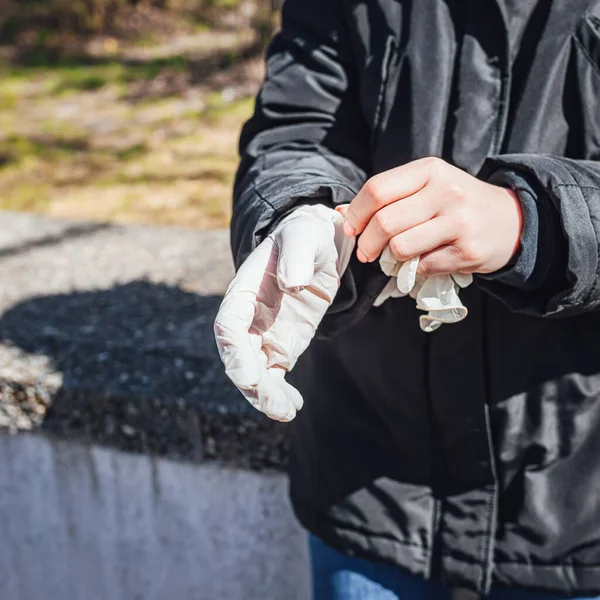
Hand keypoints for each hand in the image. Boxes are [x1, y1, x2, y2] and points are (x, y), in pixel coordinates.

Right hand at [214, 205, 352, 421]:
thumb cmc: (306, 236)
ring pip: (254, 372)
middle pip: (238, 356)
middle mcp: (247, 317)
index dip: (234, 351)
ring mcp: (262, 334)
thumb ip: (297, 256)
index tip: (247, 376)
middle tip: (276, 406)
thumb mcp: (304, 236)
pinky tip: (294, 406)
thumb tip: (292, 284)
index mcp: (244, 290)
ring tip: (288, 411)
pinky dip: (279, 394)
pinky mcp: (280, 345)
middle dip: (253, 384)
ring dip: (265, 396)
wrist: (318, 246)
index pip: (229, 324)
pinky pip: (273, 376)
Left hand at [341, 157, 522, 276]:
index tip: (351, 228)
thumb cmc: (458, 203)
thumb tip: (343, 213)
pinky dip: (415, 270)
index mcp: (429, 170)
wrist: (511, 220)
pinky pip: (422, 267)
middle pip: (384, 222)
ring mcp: (459, 222)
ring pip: (400, 248)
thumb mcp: (427, 186)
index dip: (356, 213)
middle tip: (367, 253)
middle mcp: (445, 192)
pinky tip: (424, 261)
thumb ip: (388, 197)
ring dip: (390, 259)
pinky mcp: (468, 251)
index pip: (377, 189)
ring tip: (396, 257)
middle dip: (367, 243)